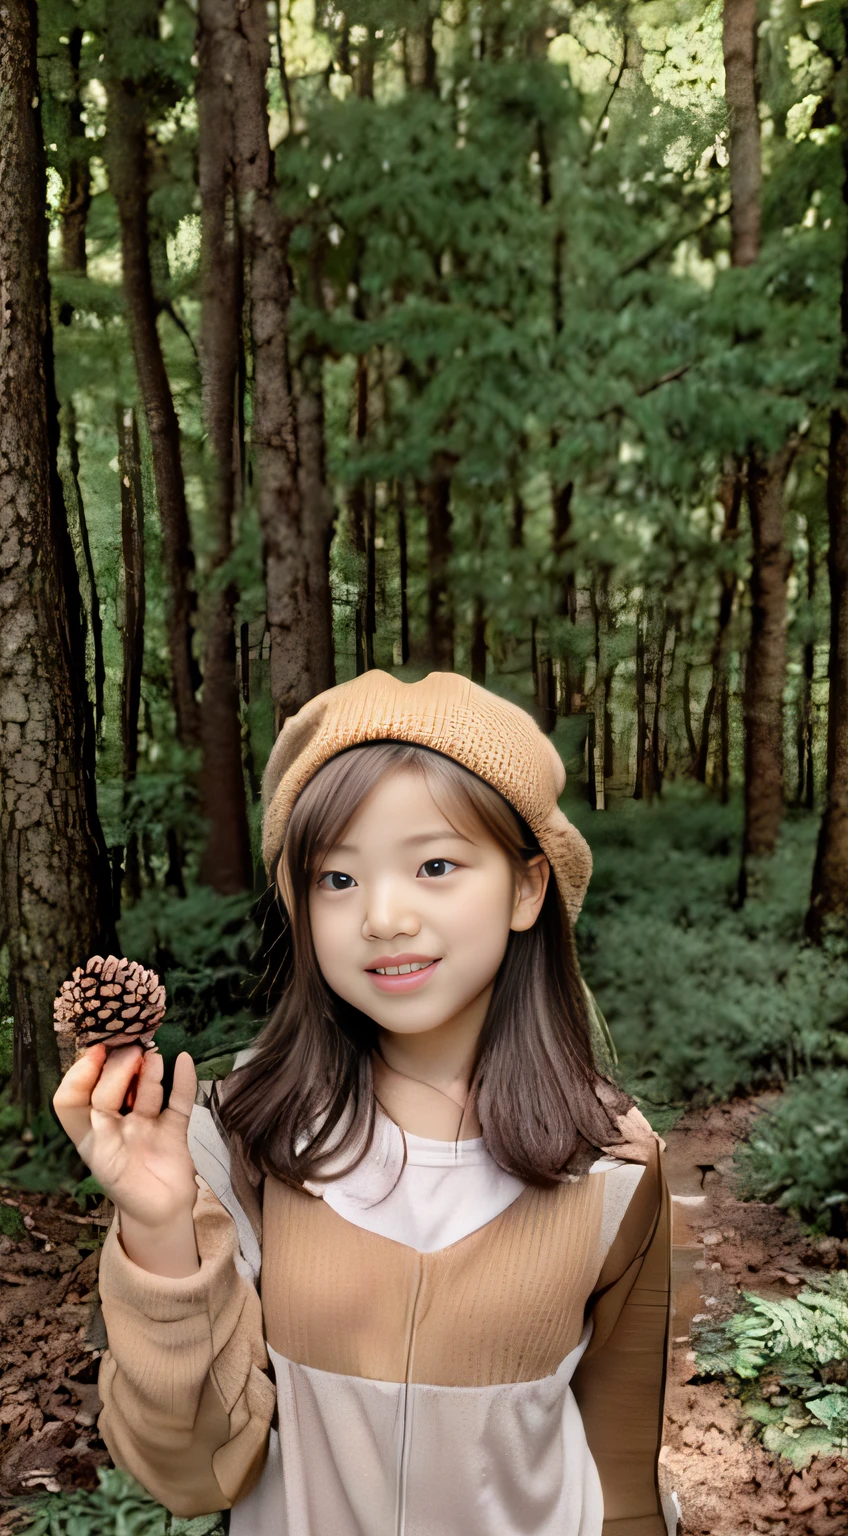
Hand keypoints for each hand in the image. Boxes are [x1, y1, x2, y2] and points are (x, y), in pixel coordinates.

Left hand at [53, 1044, 199, 1232]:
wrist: (162, 1217)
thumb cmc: (127, 1192)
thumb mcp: (105, 1163)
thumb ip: (102, 1133)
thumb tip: (102, 1103)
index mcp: (91, 1134)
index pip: (74, 1098)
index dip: (79, 1075)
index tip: (95, 1054)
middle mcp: (116, 1123)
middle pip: (111, 1088)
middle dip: (119, 1068)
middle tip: (132, 1052)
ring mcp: (146, 1123)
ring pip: (146, 1090)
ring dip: (149, 1071)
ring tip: (153, 1056)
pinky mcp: (172, 1127)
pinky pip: (178, 1100)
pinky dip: (183, 1081)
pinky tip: (182, 1061)